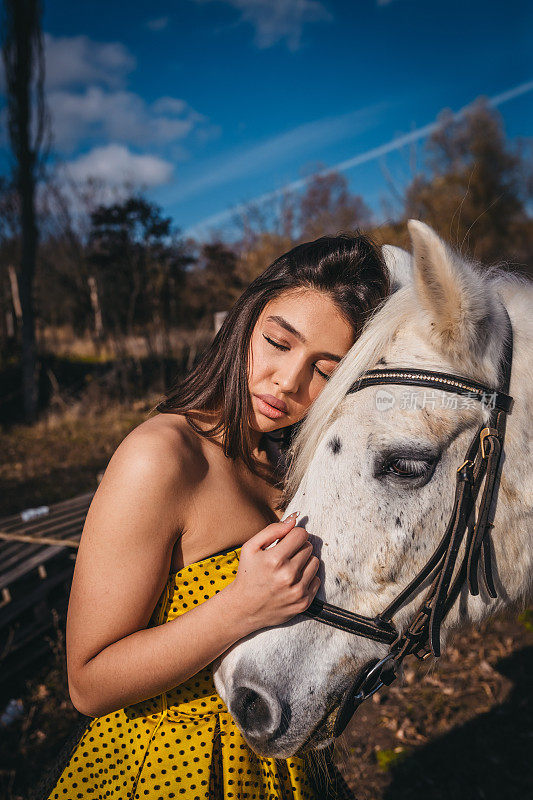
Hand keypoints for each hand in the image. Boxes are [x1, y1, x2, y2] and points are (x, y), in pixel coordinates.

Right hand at [227, 514, 320, 631]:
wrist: (244, 609)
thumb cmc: (247, 574)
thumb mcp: (251, 547)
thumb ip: (272, 530)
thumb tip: (294, 520)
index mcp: (275, 559)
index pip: (301, 534)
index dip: (294, 535)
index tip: (287, 541)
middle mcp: (288, 575)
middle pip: (308, 547)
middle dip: (298, 548)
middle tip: (285, 556)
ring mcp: (297, 591)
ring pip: (315, 562)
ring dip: (304, 562)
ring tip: (289, 568)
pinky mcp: (303, 603)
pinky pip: (317, 580)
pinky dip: (307, 578)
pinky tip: (293, 581)